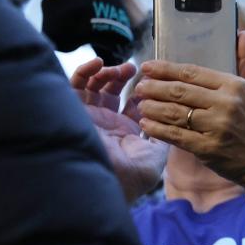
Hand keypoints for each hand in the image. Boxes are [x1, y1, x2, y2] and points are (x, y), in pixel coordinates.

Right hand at [71, 58, 166, 202]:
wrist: (105, 181)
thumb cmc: (132, 174)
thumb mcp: (156, 156)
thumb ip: (164, 136)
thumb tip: (173, 121)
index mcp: (125, 132)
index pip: (133, 104)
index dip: (143, 91)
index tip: (153, 81)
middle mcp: (106, 123)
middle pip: (113, 92)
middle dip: (124, 79)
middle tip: (135, 71)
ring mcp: (89, 117)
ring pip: (94, 87)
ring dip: (107, 73)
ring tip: (120, 70)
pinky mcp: (72, 111)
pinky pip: (74, 86)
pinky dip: (84, 71)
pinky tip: (98, 63)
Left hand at [135, 31, 244, 197]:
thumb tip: (243, 33)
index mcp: (235, 86)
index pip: (193, 72)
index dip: (166, 69)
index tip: (148, 67)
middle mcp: (225, 104)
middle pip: (180, 91)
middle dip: (154, 87)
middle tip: (138, 86)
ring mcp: (216, 126)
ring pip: (175, 112)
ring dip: (152, 107)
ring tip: (139, 103)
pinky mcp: (208, 148)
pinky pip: (176, 135)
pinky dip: (158, 129)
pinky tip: (146, 124)